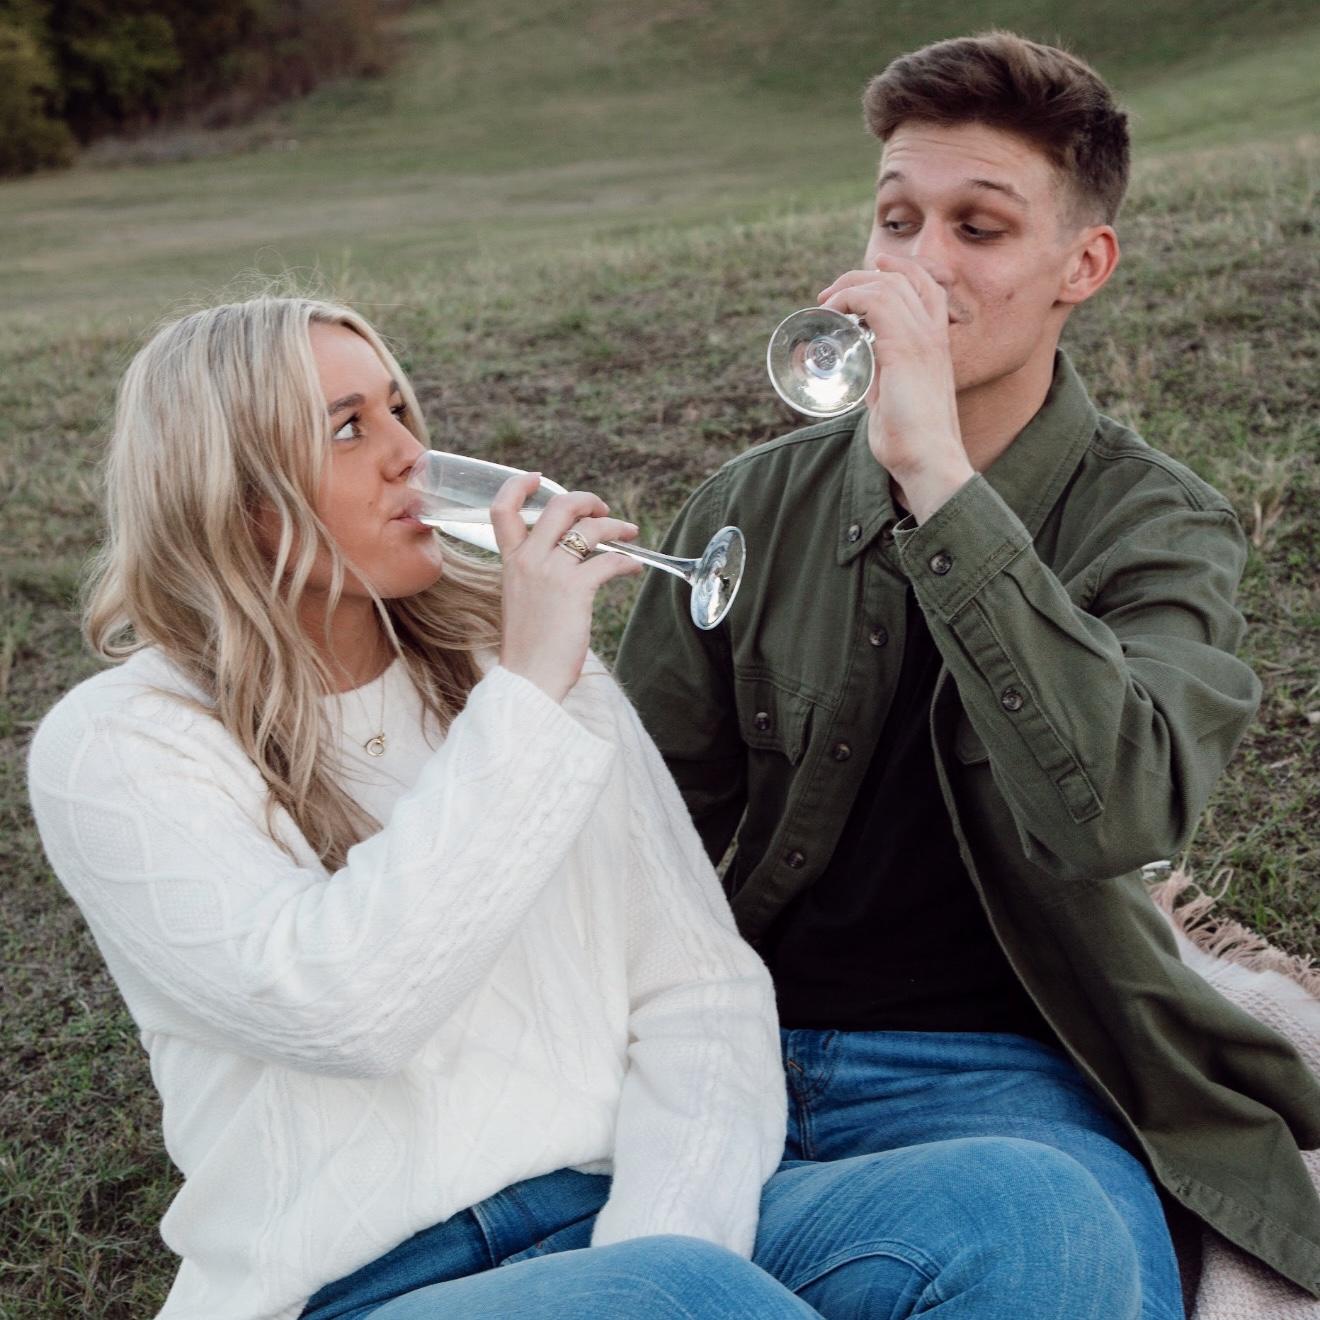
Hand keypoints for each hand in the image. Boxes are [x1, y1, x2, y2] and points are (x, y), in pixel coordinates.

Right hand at [491, 473, 641, 701]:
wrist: (528, 678)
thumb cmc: (528, 648)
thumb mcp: (521, 601)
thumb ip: (534, 576)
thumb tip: (567, 562)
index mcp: (509, 562)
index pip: (502, 510)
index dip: (518, 486)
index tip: (536, 476)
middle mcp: (527, 560)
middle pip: (558, 507)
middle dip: (586, 500)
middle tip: (602, 509)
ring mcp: (550, 572)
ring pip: (589, 528)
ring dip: (616, 527)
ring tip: (630, 534)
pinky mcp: (575, 588)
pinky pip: (609, 560)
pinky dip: (627, 561)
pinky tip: (634, 568)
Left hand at [818, 254, 973, 521]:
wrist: (928, 459)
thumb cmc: (911, 439)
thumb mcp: (896, 398)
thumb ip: (883, 381)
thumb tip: (863, 377)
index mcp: (936, 344)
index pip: (927, 287)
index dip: (900, 271)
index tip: (868, 272)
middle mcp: (934, 335)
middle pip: (905, 278)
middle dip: (863, 277)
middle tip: (830, 296)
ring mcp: (922, 340)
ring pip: (887, 286)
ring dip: (850, 287)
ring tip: (826, 304)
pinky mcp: (905, 350)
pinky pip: (876, 303)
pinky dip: (850, 300)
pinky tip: (833, 314)